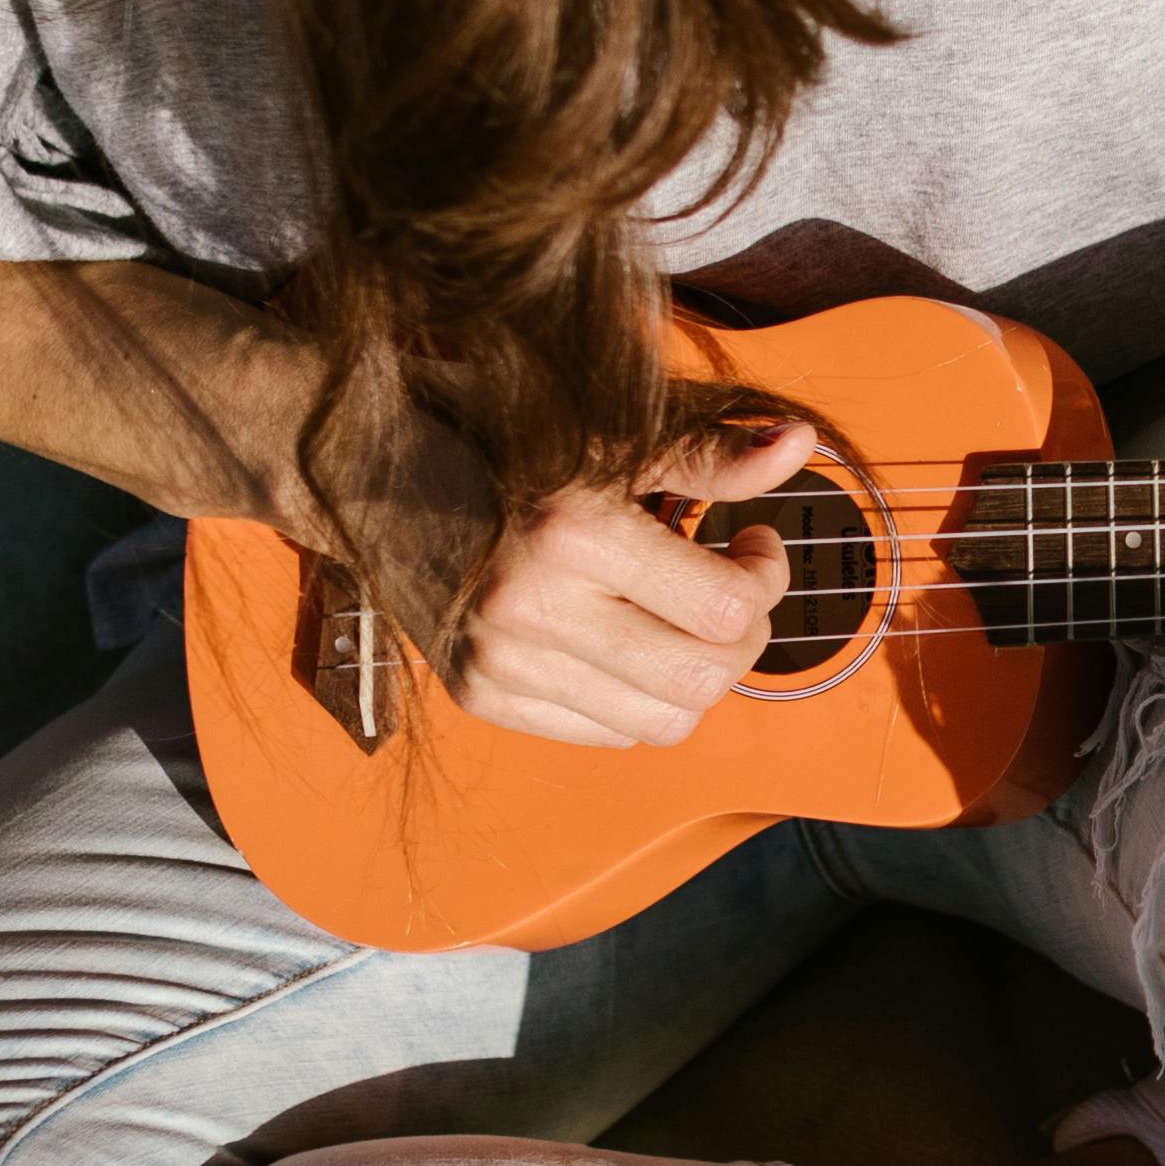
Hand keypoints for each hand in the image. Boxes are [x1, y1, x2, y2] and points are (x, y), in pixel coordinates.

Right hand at [444, 411, 809, 747]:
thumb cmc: (502, 435)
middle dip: (742, 636)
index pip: (728, 610)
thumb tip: (799, 447)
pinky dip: (635, 696)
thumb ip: (710, 454)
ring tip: (678, 616)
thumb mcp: (611, 430)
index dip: (766, 578)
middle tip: (729, 586)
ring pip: (661, 724)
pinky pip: (604, 734)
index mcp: (572, 533)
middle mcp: (531, 611)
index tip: (750, 542)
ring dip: (694, 676)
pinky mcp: (479, 694)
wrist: (365, 469)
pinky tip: (623, 637)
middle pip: (704, 681)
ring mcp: (500, 663)